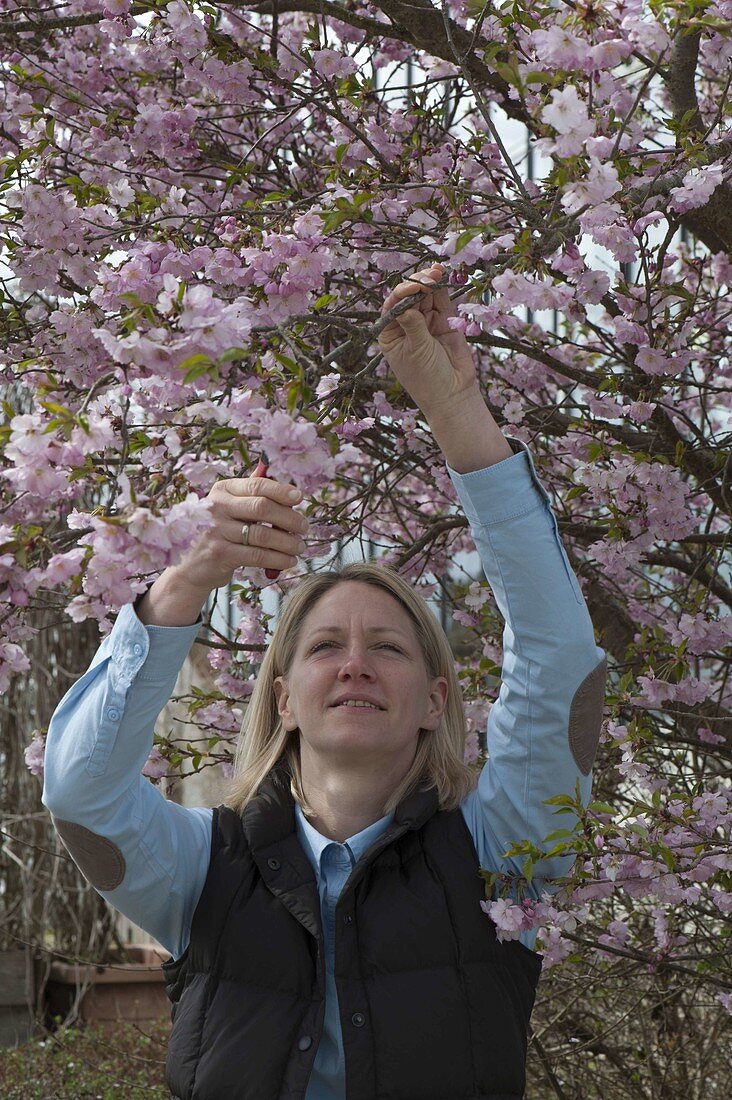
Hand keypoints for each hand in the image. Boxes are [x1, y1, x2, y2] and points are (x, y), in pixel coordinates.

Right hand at [169, 476, 309, 593]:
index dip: (281, 491)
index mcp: (222, 490)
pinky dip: (278, 559)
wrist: (191, 565)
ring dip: (288, 542)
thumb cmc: (219, 532)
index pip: (257, 485)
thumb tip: (290, 488)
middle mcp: (216, 507)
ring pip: (263, 535)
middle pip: (262, 508)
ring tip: (299, 547)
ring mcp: (216, 531)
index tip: (299, 498)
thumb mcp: (229, 508)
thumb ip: (252, 496)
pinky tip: (289, 561)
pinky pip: (257, 556)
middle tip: (304, 527)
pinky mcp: (220, 554)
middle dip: (289, 518)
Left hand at [378, 263, 479, 421]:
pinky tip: (441, 276)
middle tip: (428, 275)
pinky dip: (441, 289)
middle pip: (409, 297)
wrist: (453, 394)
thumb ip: (414, 323)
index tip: (413, 287)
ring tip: (436, 272)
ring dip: (429, 283)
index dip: (402, 293)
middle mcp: (406, 325)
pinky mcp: (444, 321)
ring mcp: (426, 322)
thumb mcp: (416, 350)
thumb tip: (406, 298)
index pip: (392, 307)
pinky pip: (441, 301)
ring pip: (425, 296)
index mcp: (391, 334)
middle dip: (417, 284)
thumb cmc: (427, 378)